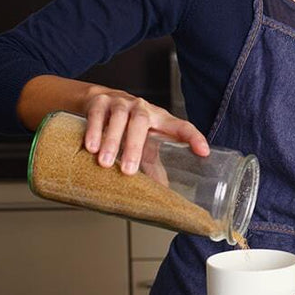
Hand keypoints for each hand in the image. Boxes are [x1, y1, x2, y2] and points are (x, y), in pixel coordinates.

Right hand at [82, 89, 208, 174]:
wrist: (101, 101)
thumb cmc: (130, 126)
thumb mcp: (145, 144)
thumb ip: (154, 165)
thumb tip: (163, 193)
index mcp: (160, 119)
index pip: (181, 126)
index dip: (193, 137)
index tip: (204, 152)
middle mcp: (143, 108)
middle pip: (142, 123)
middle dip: (135, 146)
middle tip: (129, 171)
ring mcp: (121, 103)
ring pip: (119, 119)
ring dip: (113, 141)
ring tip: (106, 162)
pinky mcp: (100, 103)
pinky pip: (98, 116)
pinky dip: (94, 131)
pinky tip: (91, 147)